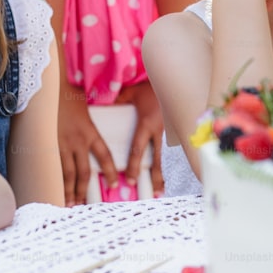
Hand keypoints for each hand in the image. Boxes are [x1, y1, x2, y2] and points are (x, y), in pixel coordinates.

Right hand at [58, 82, 116, 205]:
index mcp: (89, 131)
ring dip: (68, 190)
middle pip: (83, 171)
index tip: (112, 184)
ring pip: (66, 174)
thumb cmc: (70, 93)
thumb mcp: (88, 106)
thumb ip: (93, 121)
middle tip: (84, 203)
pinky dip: (52, 180)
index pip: (104, 156)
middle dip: (84, 189)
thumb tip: (104, 124)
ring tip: (69, 204)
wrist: (51, 87)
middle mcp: (76, 141)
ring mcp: (60, 144)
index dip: (109, 172)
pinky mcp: (46, 144)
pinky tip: (51, 190)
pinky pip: (51, 167)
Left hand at [115, 79, 164, 195]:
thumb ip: (118, 101)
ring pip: (159, 156)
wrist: (166, 78)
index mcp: (147, 122)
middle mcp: (156, 129)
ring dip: (159, 174)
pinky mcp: (162, 131)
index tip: (130, 179)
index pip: (138, 147)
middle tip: (152, 193)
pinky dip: (159, 164)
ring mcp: (161, 131)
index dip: (133, 164)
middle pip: (154, 157)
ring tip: (160, 192)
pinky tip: (158, 178)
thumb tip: (106, 106)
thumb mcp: (129, 92)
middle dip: (153, 176)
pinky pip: (158, 150)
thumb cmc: (145, 85)